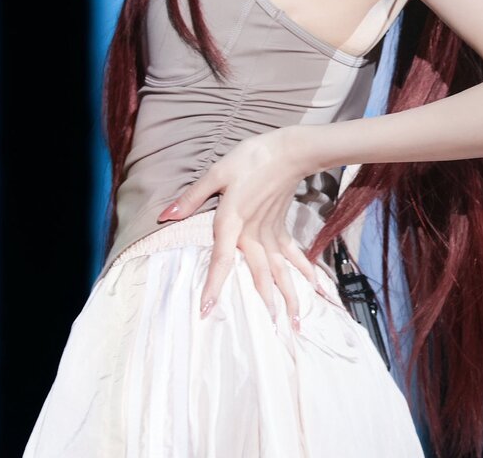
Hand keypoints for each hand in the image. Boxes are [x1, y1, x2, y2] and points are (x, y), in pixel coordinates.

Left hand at [156, 128, 324, 330]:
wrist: (289, 150)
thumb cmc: (251, 158)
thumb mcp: (217, 172)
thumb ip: (192, 197)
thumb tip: (165, 215)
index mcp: (233, 220)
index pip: (221, 258)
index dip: (214, 283)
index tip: (208, 309)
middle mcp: (254, 233)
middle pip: (259, 273)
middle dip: (263, 303)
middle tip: (270, 332)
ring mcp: (271, 232)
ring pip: (280, 270)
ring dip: (289, 296)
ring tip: (295, 323)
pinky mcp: (282, 227)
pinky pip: (293, 255)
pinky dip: (305, 272)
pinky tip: (317, 289)